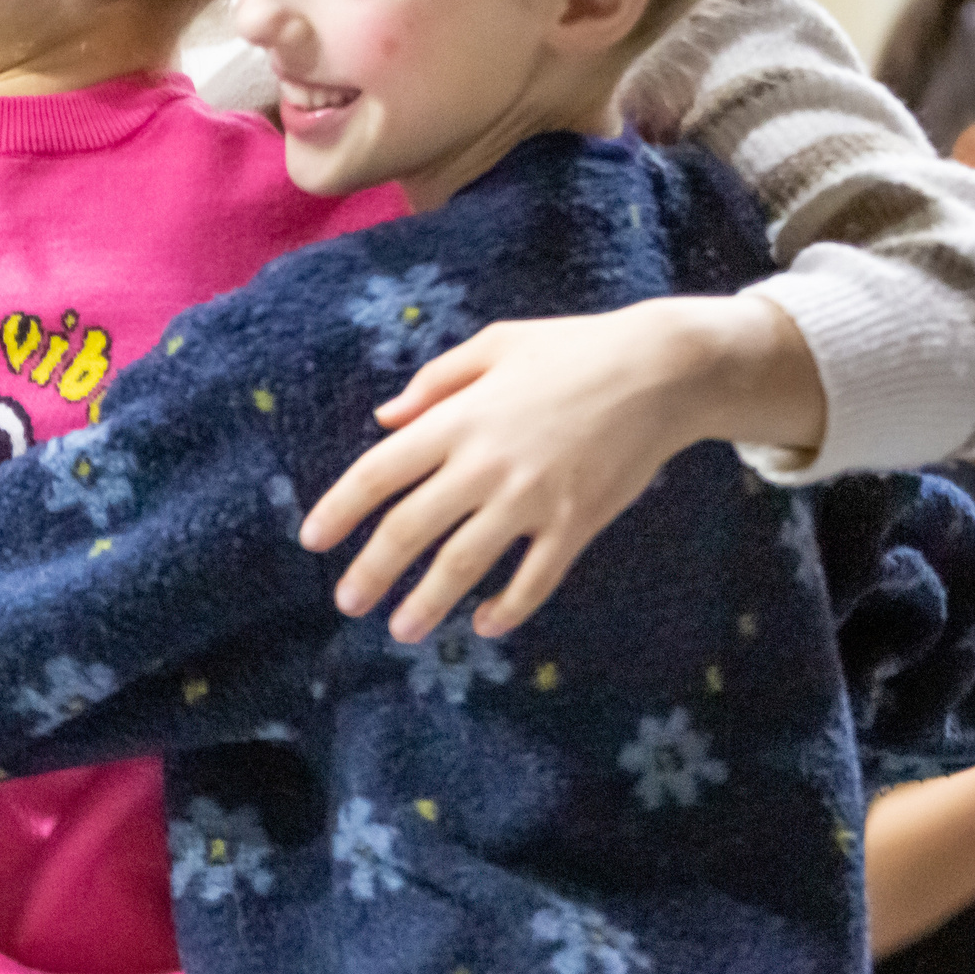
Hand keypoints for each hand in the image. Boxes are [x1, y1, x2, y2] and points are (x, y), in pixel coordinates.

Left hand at [299, 296, 819, 639]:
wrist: (662, 369)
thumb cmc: (574, 349)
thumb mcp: (495, 344)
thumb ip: (435, 381)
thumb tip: (385, 418)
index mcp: (458, 418)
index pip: (379, 472)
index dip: (341, 509)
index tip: (312, 541)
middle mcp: (486, 463)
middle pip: (411, 528)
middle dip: (372, 572)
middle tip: (347, 603)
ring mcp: (532, 498)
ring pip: (464, 564)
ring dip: (428, 602)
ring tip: (401, 630)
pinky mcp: (577, 523)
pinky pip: (535, 579)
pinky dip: (509, 607)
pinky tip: (487, 626)